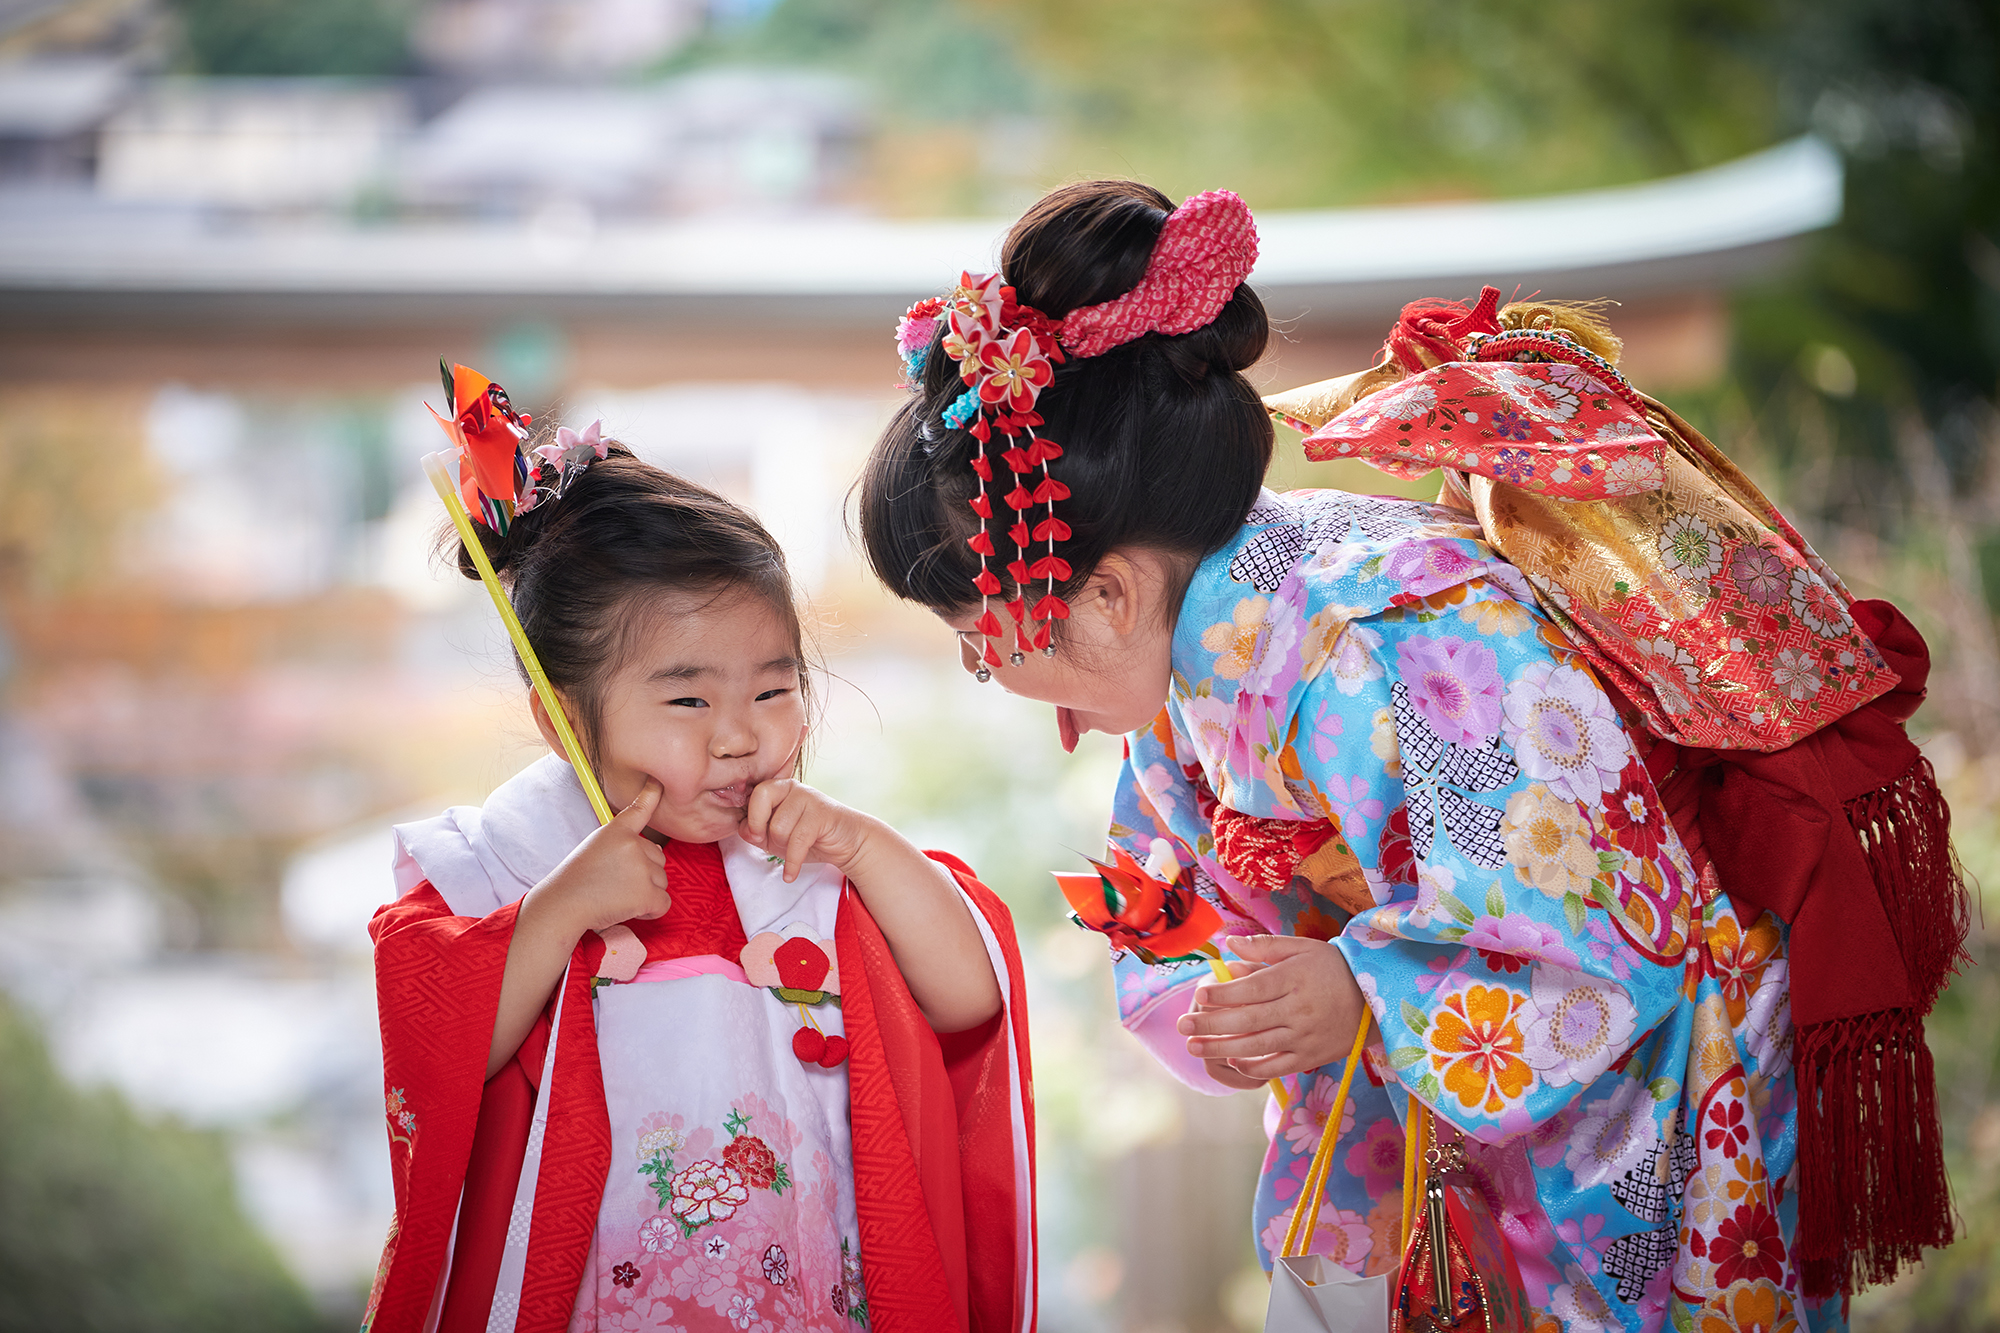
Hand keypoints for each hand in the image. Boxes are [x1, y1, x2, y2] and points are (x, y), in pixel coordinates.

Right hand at [536, 779, 671, 933]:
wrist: (562, 906)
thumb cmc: (575, 882)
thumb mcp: (595, 849)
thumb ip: (623, 845)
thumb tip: (657, 852)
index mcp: (616, 831)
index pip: (639, 808)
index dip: (652, 793)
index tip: (659, 781)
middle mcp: (633, 845)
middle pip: (658, 858)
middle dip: (644, 873)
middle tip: (616, 882)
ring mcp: (641, 868)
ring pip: (661, 881)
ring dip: (646, 892)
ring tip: (618, 895)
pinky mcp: (646, 893)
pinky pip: (664, 903)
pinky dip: (651, 910)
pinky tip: (630, 910)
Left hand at [739, 779, 877, 882]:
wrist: (847, 843)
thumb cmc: (809, 838)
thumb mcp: (775, 837)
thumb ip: (755, 832)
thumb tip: (743, 829)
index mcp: (779, 787)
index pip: (754, 795)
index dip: (751, 819)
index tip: (757, 836)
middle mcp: (793, 787)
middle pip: (761, 807)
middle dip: (763, 831)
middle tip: (770, 842)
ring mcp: (809, 797)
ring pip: (778, 828)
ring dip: (783, 848)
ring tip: (793, 852)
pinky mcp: (822, 814)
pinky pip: (797, 841)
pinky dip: (792, 864)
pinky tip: (791, 874)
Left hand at [1175, 935, 1365, 1081]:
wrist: (1376, 999)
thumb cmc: (1332, 968)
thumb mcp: (1302, 947)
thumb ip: (1264, 945)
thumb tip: (1228, 942)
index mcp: (1294, 979)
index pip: (1252, 988)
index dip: (1223, 993)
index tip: (1199, 995)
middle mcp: (1298, 1009)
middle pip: (1248, 1019)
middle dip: (1211, 1024)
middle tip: (1182, 1026)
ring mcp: (1304, 1036)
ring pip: (1257, 1046)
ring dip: (1222, 1049)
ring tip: (1194, 1048)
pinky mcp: (1311, 1056)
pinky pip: (1277, 1066)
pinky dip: (1253, 1067)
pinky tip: (1232, 1062)